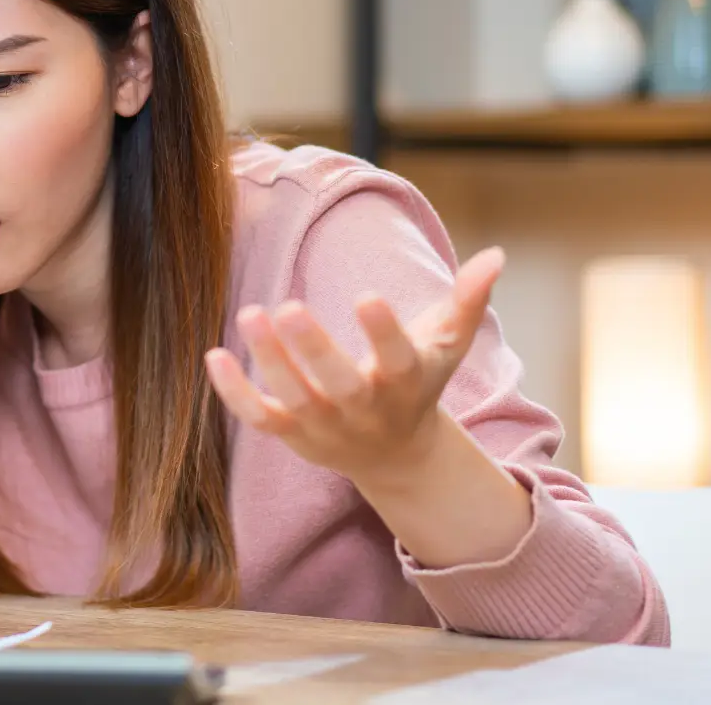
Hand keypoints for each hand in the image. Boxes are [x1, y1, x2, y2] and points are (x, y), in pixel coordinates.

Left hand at [204, 247, 505, 486]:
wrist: (394, 455)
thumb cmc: (417, 382)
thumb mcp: (446, 345)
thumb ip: (467, 301)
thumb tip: (497, 254)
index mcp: (405, 382)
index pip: (397, 359)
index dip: (383, 332)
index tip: (367, 297)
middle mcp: (364, 408)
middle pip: (339, 384)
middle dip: (313, 350)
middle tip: (287, 307)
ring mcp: (325, 425)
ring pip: (293, 398)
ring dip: (269, 360)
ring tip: (250, 312)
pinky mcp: (291, 434)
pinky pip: (258, 417)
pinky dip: (234, 393)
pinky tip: (213, 355)